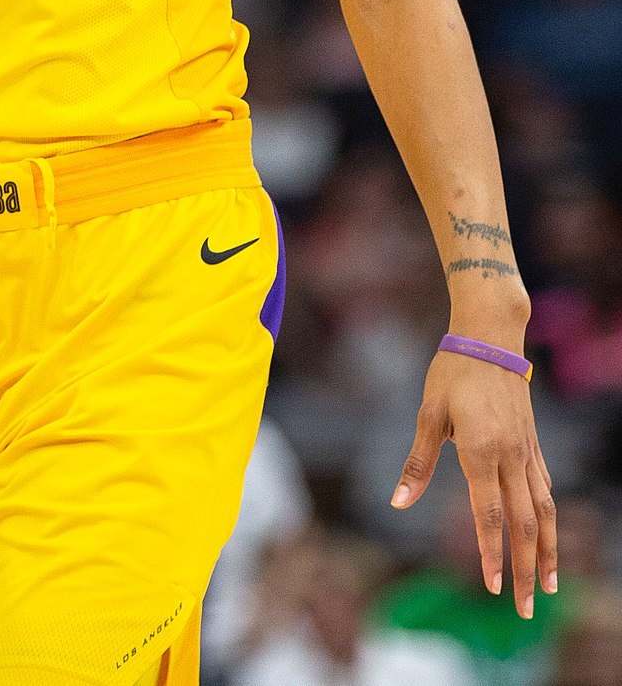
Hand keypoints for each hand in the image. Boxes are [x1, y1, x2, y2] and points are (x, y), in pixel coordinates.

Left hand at [391, 348, 556, 617]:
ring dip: (547, 551)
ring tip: (548, 585)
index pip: (489, 515)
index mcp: (481, 451)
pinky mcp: (533, 442)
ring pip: (544, 511)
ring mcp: (527, 451)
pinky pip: (544, 487)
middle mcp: (511, 457)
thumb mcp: (428, 414)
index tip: (492, 587)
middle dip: (524, 569)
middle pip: (524, 524)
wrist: (489, 337)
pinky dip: (548, 517)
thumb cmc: (452, 372)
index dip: (491, 553)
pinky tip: (547, 534)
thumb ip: (417, 463)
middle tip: (525, 609)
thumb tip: (397, 502)